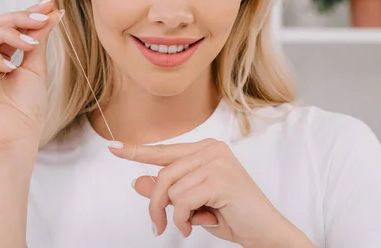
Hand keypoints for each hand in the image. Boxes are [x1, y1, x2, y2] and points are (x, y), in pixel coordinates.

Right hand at [0, 0, 63, 151]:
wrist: (18, 136)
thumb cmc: (27, 108)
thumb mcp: (36, 66)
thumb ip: (39, 38)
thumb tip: (52, 12)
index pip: (10, 27)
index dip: (28, 13)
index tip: (49, 4)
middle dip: (19, 18)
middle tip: (41, 18)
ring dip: (8, 33)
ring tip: (30, 44)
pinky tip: (10, 67)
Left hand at [108, 138, 312, 247]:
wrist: (266, 232)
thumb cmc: (233, 215)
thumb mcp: (193, 203)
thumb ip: (167, 190)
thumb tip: (137, 181)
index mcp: (207, 149)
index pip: (165, 150)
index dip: (138, 152)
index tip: (115, 148)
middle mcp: (212, 149)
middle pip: (163, 174)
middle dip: (156, 204)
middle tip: (158, 226)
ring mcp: (216, 161)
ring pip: (170, 188)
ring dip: (176, 214)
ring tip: (192, 223)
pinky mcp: (219, 177)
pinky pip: (182, 200)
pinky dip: (186, 217)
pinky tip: (200, 222)